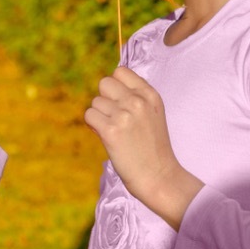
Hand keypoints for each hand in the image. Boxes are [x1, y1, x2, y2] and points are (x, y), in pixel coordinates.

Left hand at [84, 66, 202, 229]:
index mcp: (150, 95)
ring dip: (99, 116)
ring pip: (95, 102)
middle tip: (114, 118)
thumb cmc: (153, 147)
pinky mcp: (111, 131)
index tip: (120, 102)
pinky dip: (93, 127)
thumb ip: (135, 97)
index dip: (115, 86)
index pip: (120, 71)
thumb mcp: (153, 113)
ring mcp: (124, 115)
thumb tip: (106, 88)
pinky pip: (89, 116)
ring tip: (114, 131)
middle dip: (105, 99)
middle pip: (104, 83)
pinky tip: (106, 137)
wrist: (160, 177)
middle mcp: (137, 101)